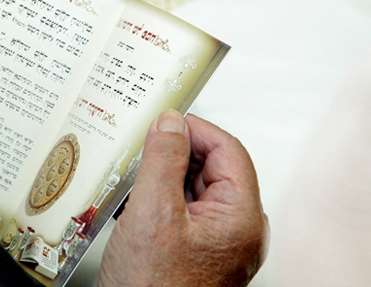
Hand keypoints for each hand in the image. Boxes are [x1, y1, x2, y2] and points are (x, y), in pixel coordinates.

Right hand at [98, 110, 267, 286]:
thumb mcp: (152, 214)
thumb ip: (163, 160)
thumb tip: (170, 122)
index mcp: (240, 217)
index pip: (227, 149)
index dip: (193, 129)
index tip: (162, 121)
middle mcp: (236, 229)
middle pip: (210, 167)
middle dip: (172, 155)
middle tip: (139, 151)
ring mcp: (218, 241)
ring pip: (192, 187)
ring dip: (159, 178)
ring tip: (130, 182)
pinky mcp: (197, 249)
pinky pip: (182, 210)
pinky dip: (156, 200)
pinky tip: (131, 205)